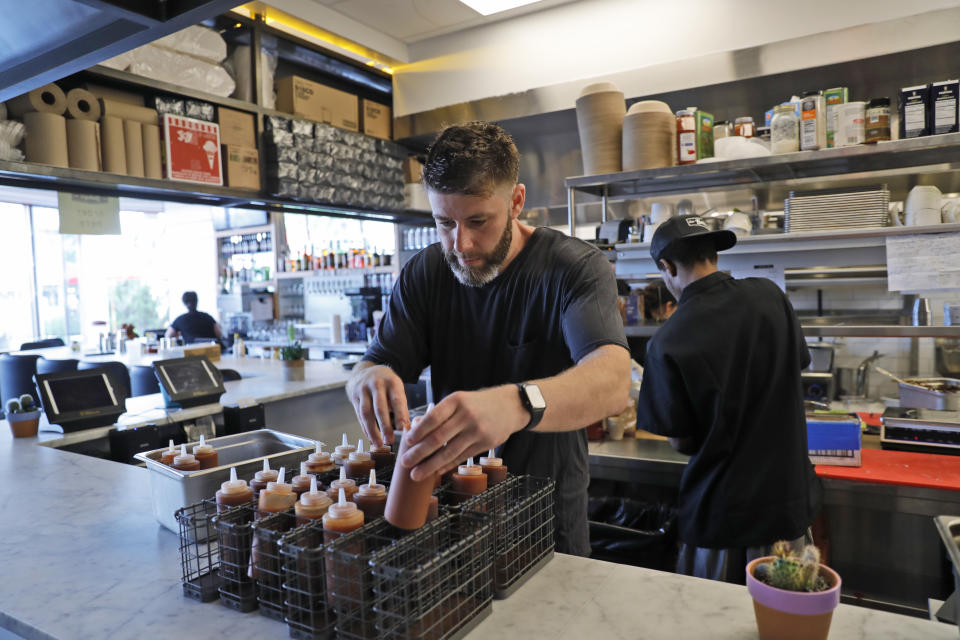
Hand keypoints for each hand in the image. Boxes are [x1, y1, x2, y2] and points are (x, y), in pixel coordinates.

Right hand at [346, 364, 408, 446]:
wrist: (366, 371)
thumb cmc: (386, 383)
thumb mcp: (397, 388)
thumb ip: (401, 406)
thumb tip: (406, 427)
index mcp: (391, 381)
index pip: (396, 399)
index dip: (399, 414)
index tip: (403, 428)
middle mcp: (376, 384)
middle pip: (380, 408)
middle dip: (385, 426)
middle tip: (390, 440)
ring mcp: (363, 390)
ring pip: (367, 413)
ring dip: (372, 431)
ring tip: (379, 443)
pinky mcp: (355, 396)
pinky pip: (359, 415)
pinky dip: (365, 428)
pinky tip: (371, 437)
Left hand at [400, 385, 527, 480]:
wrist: (510, 406)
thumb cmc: (478, 404)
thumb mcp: (460, 400)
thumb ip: (442, 414)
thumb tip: (416, 434)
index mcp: (456, 401)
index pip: (433, 418)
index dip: (418, 431)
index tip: (407, 441)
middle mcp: (466, 415)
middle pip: (438, 438)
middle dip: (419, 453)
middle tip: (405, 462)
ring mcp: (476, 431)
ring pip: (449, 452)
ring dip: (430, 465)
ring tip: (416, 474)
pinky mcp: (484, 444)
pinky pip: (461, 457)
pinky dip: (447, 465)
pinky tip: (436, 471)